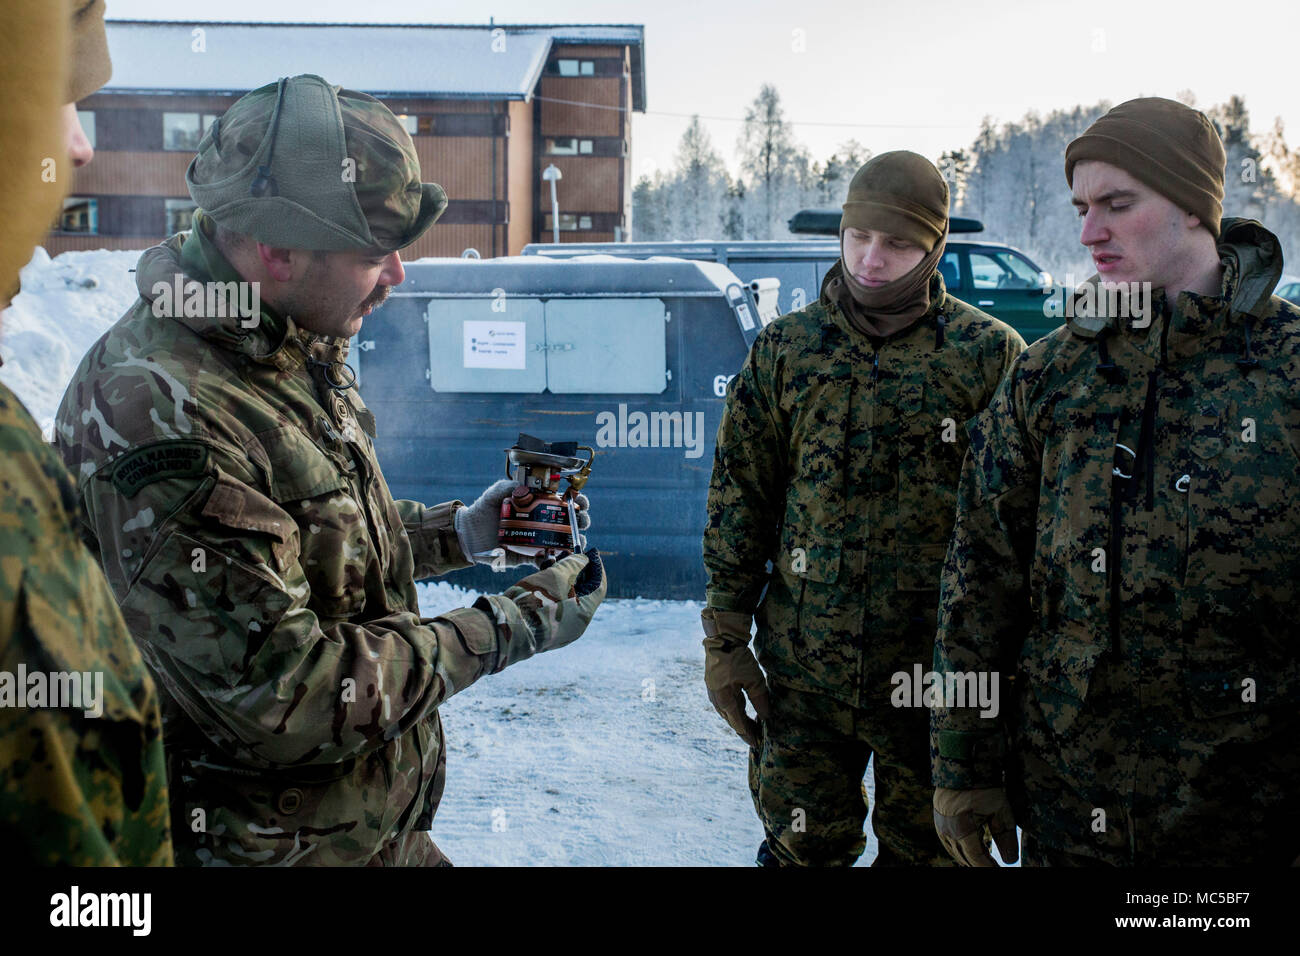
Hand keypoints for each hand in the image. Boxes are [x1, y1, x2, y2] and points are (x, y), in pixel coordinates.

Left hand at [456, 482, 591, 567]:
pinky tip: (560, 556)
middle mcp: (542, 522)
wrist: (468, 533)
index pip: (564, 501)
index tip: (580, 501)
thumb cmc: (484, 509)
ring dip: (574, 541)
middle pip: (571, 521)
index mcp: (539, 505)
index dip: (577, 501)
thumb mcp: (496, 492)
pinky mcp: (529, 557)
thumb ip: (510, 486)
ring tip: (576, 539)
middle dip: (582, 520)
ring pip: (564, 542)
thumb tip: (528, 486)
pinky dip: (555, 559)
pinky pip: (546, 560)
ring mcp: (538, 540)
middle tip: (581, 520)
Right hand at [475, 548, 606, 660]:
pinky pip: (553, 606)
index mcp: (584, 613)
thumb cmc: (535, 600)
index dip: (595, 567)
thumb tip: (583, 560)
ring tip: (549, 562)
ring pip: (566, 598)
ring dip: (560, 578)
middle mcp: (575, 624)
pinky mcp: (543, 629)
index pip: (599, 586)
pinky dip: (550, 591)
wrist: (506, 626)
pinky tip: (540, 577)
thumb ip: (573, 564)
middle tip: (565, 555)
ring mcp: (559, 629)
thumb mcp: (557, 575)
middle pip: (582, 592)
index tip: (589, 553)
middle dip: (574, 570)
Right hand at [702, 608, 769, 748]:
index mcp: (724, 699)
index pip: (738, 723)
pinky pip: (725, 703)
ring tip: (751, 727)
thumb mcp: (754, 679)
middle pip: (731, 720)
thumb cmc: (738, 658)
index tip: (757, 743)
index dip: (748, 734)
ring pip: (727, 712)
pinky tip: (742, 710)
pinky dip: (734, 710)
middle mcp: (716, 699)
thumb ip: (760, 700)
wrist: (722, 639)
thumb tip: (767, 717)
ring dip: (738, 720)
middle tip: (756, 738)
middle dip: (743, 729)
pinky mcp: (714, 685)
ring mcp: (713, 692)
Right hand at [932, 787, 1018, 866]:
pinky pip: (948, 842)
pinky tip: (970, 849)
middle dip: (980, 865)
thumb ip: (1006, 837)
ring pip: (955, 851)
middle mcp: (947, 831)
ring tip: (984, 861)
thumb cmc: (982, 785)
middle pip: (965, 858)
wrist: (962, 763)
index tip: (999, 870)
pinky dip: (960, 849)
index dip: (989, 867)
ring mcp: (940, 825)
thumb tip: (1011, 861)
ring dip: (969, 858)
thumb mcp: (1000, 810)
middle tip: (994, 866)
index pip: (977, 859)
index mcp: (962, 830)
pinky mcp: (938, 818)